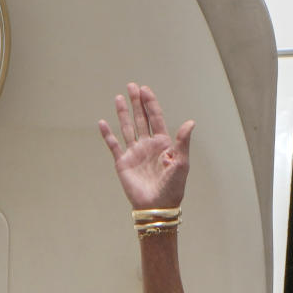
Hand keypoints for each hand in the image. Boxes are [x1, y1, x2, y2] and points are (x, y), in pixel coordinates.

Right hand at [99, 83, 194, 208]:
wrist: (157, 206)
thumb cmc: (173, 187)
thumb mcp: (182, 163)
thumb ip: (183, 142)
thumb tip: (190, 122)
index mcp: (163, 144)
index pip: (156, 118)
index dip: (151, 104)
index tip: (145, 90)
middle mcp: (148, 145)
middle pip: (141, 119)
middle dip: (136, 102)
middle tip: (131, 86)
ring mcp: (134, 153)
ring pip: (127, 128)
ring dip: (123, 114)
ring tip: (118, 98)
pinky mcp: (123, 163)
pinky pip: (114, 145)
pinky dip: (107, 135)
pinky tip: (102, 123)